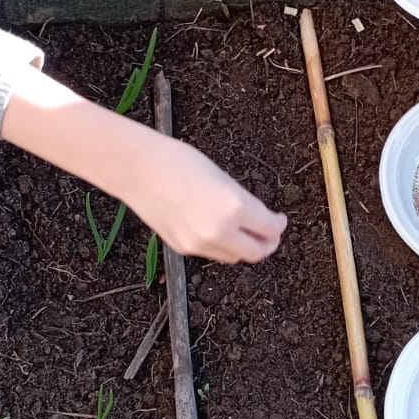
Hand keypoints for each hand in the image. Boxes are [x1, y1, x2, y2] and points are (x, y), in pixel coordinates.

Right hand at [123, 134, 286, 264]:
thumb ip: (242, 201)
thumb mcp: (222, 177)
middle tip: (270, 234)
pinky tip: (218, 230)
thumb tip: (256, 217)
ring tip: (245, 233)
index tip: (279, 220)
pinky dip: (221, 245)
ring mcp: (199, 244)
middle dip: (267, 243)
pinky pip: (211, 253)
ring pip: (233, 257)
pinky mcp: (183, 248)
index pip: (269, 228)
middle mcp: (219, 231)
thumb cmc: (178, 162)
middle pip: (256, 252)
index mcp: (234, 208)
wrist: (139, 170)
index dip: (279, 225)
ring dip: (244, 247)